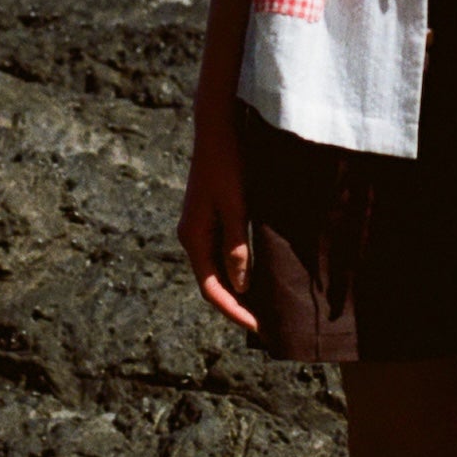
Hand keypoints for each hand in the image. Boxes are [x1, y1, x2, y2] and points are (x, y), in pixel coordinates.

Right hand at [177, 94, 260, 331]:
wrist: (217, 129)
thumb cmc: (228, 164)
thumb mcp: (236, 205)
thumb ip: (237, 245)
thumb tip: (240, 285)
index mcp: (194, 237)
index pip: (211, 288)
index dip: (233, 310)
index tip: (257, 327)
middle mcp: (192, 236)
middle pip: (212, 282)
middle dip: (235, 304)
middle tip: (265, 324)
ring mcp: (200, 226)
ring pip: (216, 268)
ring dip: (237, 288)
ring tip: (263, 306)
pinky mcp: (210, 217)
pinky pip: (221, 252)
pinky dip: (237, 268)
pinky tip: (256, 273)